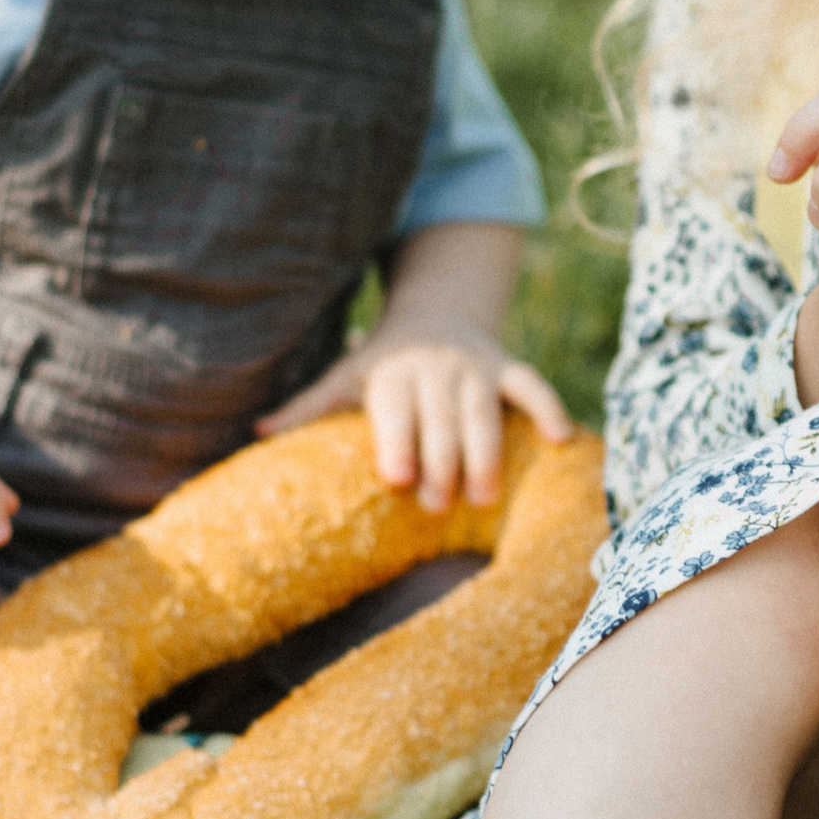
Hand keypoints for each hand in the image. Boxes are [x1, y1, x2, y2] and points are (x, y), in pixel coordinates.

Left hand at [260, 320, 572, 513]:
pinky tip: (561, 439)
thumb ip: (309, 408)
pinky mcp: (507, 366)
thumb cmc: (381, 364)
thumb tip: (257, 433)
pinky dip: (547, 408)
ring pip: (484, 409)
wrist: (432, 313)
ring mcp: (475, 366)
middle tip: (437, 505)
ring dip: (486, 452)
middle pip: (440, 417)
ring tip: (486, 497)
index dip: (397, 441)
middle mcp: (434, 366)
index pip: (395, 408)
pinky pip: (531, 384)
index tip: (396, 479)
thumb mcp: (345, 378)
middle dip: (440, 461)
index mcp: (391, 373)